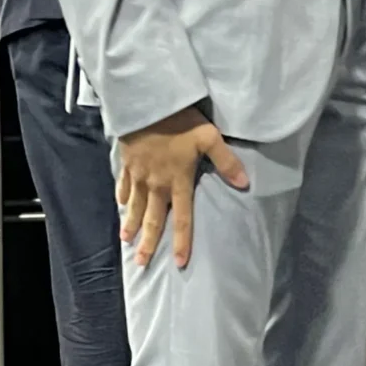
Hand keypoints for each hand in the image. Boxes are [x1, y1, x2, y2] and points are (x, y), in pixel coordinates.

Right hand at [117, 105, 249, 269]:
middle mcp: (156, 184)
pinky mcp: (127, 163)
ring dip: (131, 225)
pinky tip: (120, 206)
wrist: (146, 102)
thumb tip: (244, 183)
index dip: (182, 241)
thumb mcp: (208, 137)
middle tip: (141, 262)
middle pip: (153, 219)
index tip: (180, 262)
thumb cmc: (180, 119)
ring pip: (134, 206)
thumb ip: (226, 161)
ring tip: (126, 241)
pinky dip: (122, 198)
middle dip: (148, 243)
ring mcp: (139, 174)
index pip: (182, 218)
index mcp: (177, 181)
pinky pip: (124, 185)